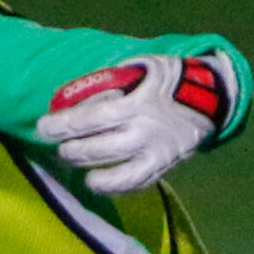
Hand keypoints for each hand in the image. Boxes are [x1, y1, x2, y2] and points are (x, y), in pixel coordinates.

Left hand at [36, 53, 231, 194]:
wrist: (210, 97)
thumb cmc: (167, 78)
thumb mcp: (141, 67)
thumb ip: (111, 80)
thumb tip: (74, 93)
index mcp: (136, 103)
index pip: (90, 117)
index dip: (63, 125)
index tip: (43, 126)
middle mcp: (144, 131)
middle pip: (98, 148)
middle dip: (71, 149)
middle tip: (58, 145)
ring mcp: (156, 152)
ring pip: (116, 172)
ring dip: (89, 170)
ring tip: (74, 163)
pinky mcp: (164, 166)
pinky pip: (135, 183)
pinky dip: (114, 186)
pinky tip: (96, 182)